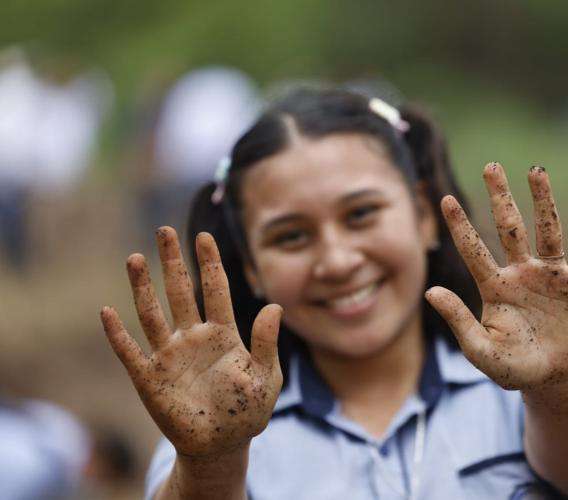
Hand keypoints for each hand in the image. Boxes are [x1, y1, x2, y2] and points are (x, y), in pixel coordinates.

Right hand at [101, 227, 281, 457]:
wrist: (221, 445)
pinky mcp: (150, 379)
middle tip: (164, 231)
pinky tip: (107, 312)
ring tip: (136, 257)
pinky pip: (130, 352)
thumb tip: (275, 306)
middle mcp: (193, 337)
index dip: (209, 263)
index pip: (215, 290)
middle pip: (180, 292)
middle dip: (173, 262)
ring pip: (152, 313)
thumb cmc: (246, 410)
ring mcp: (169, 356)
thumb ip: (267, 343)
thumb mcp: (266, 377)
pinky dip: (118, 335)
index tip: (204, 235)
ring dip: (143, 287)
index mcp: (223, 334)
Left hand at [426, 163, 567, 392]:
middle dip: (501, 197)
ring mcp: (552, 276)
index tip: (445, 200)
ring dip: (543, 201)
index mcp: (495, 286)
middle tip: (491, 166)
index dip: (460, 226)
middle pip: (510, 228)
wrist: (551, 379)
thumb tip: (429, 292)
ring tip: (536, 170)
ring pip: (548, 231)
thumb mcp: (481, 350)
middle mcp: (522, 273)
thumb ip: (458, 321)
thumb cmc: (512, 367)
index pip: (473, 250)